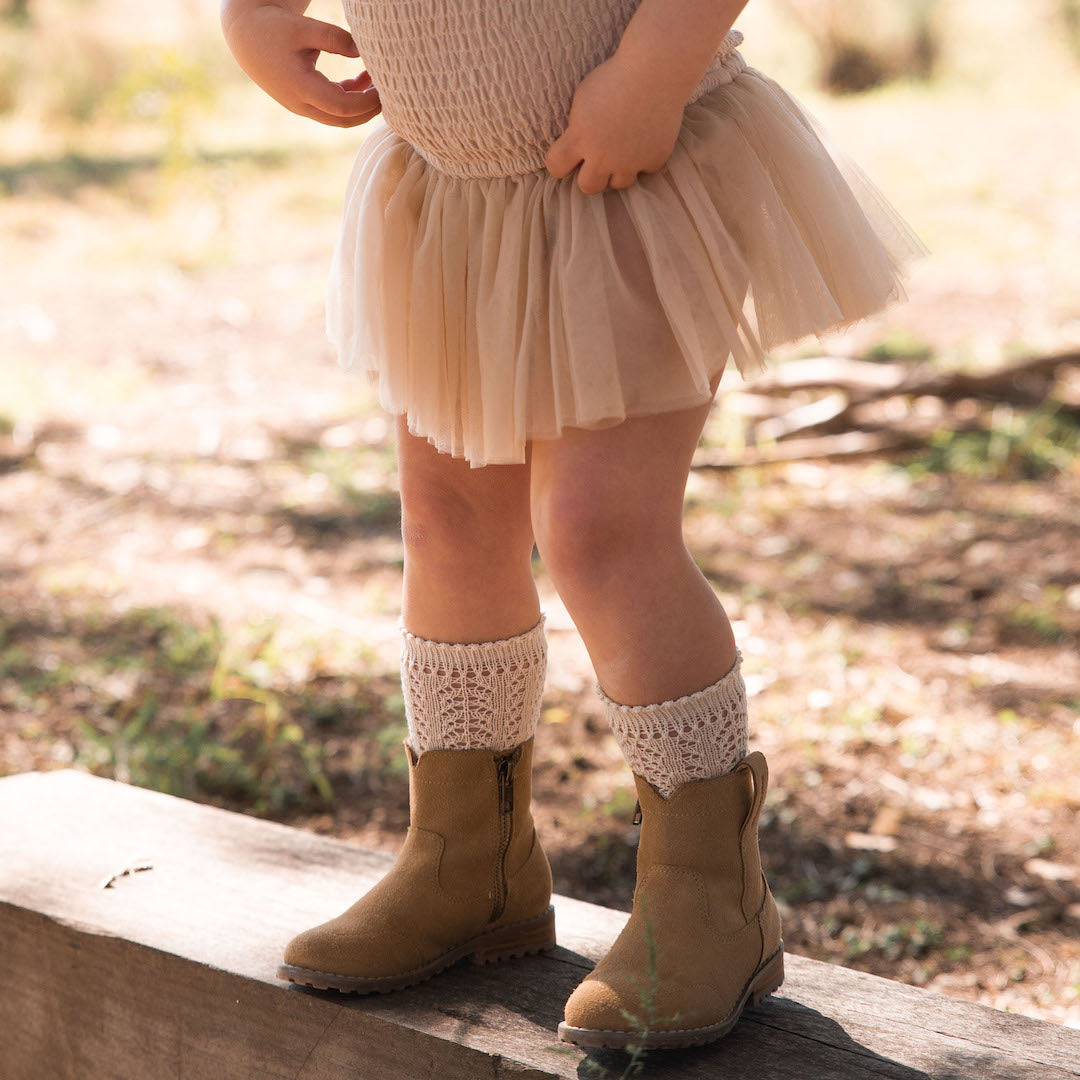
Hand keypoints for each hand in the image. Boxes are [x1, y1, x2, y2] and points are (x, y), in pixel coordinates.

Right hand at [222, 4, 380, 127]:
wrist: (246, 35)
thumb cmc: (274, 27)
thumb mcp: (303, 28)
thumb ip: (333, 38)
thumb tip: (362, 51)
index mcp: (300, 87)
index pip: (342, 107)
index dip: (367, 102)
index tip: (384, 87)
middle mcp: (301, 104)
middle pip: (344, 120)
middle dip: (369, 110)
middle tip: (390, 92)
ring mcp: (301, 106)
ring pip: (339, 118)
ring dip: (361, 105)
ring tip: (378, 81)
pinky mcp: (303, 102)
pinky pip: (332, 109)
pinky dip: (350, 98)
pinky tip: (362, 79)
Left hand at [544, 53, 685, 193]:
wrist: (656, 69)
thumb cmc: (616, 75)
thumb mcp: (584, 96)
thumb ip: (578, 126)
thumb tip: (577, 143)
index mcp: (580, 137)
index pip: (556, 166)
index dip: (559, 162)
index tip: (566, 156)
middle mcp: (603, 156)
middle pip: (588, 187)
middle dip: (590, 174)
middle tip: (597, 160)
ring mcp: (630, 162)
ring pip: (619, 184)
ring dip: (618, 171)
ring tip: (623, 151)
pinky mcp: (654, 159)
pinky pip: (646, 169)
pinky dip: (645, 158)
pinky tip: (646, 139)